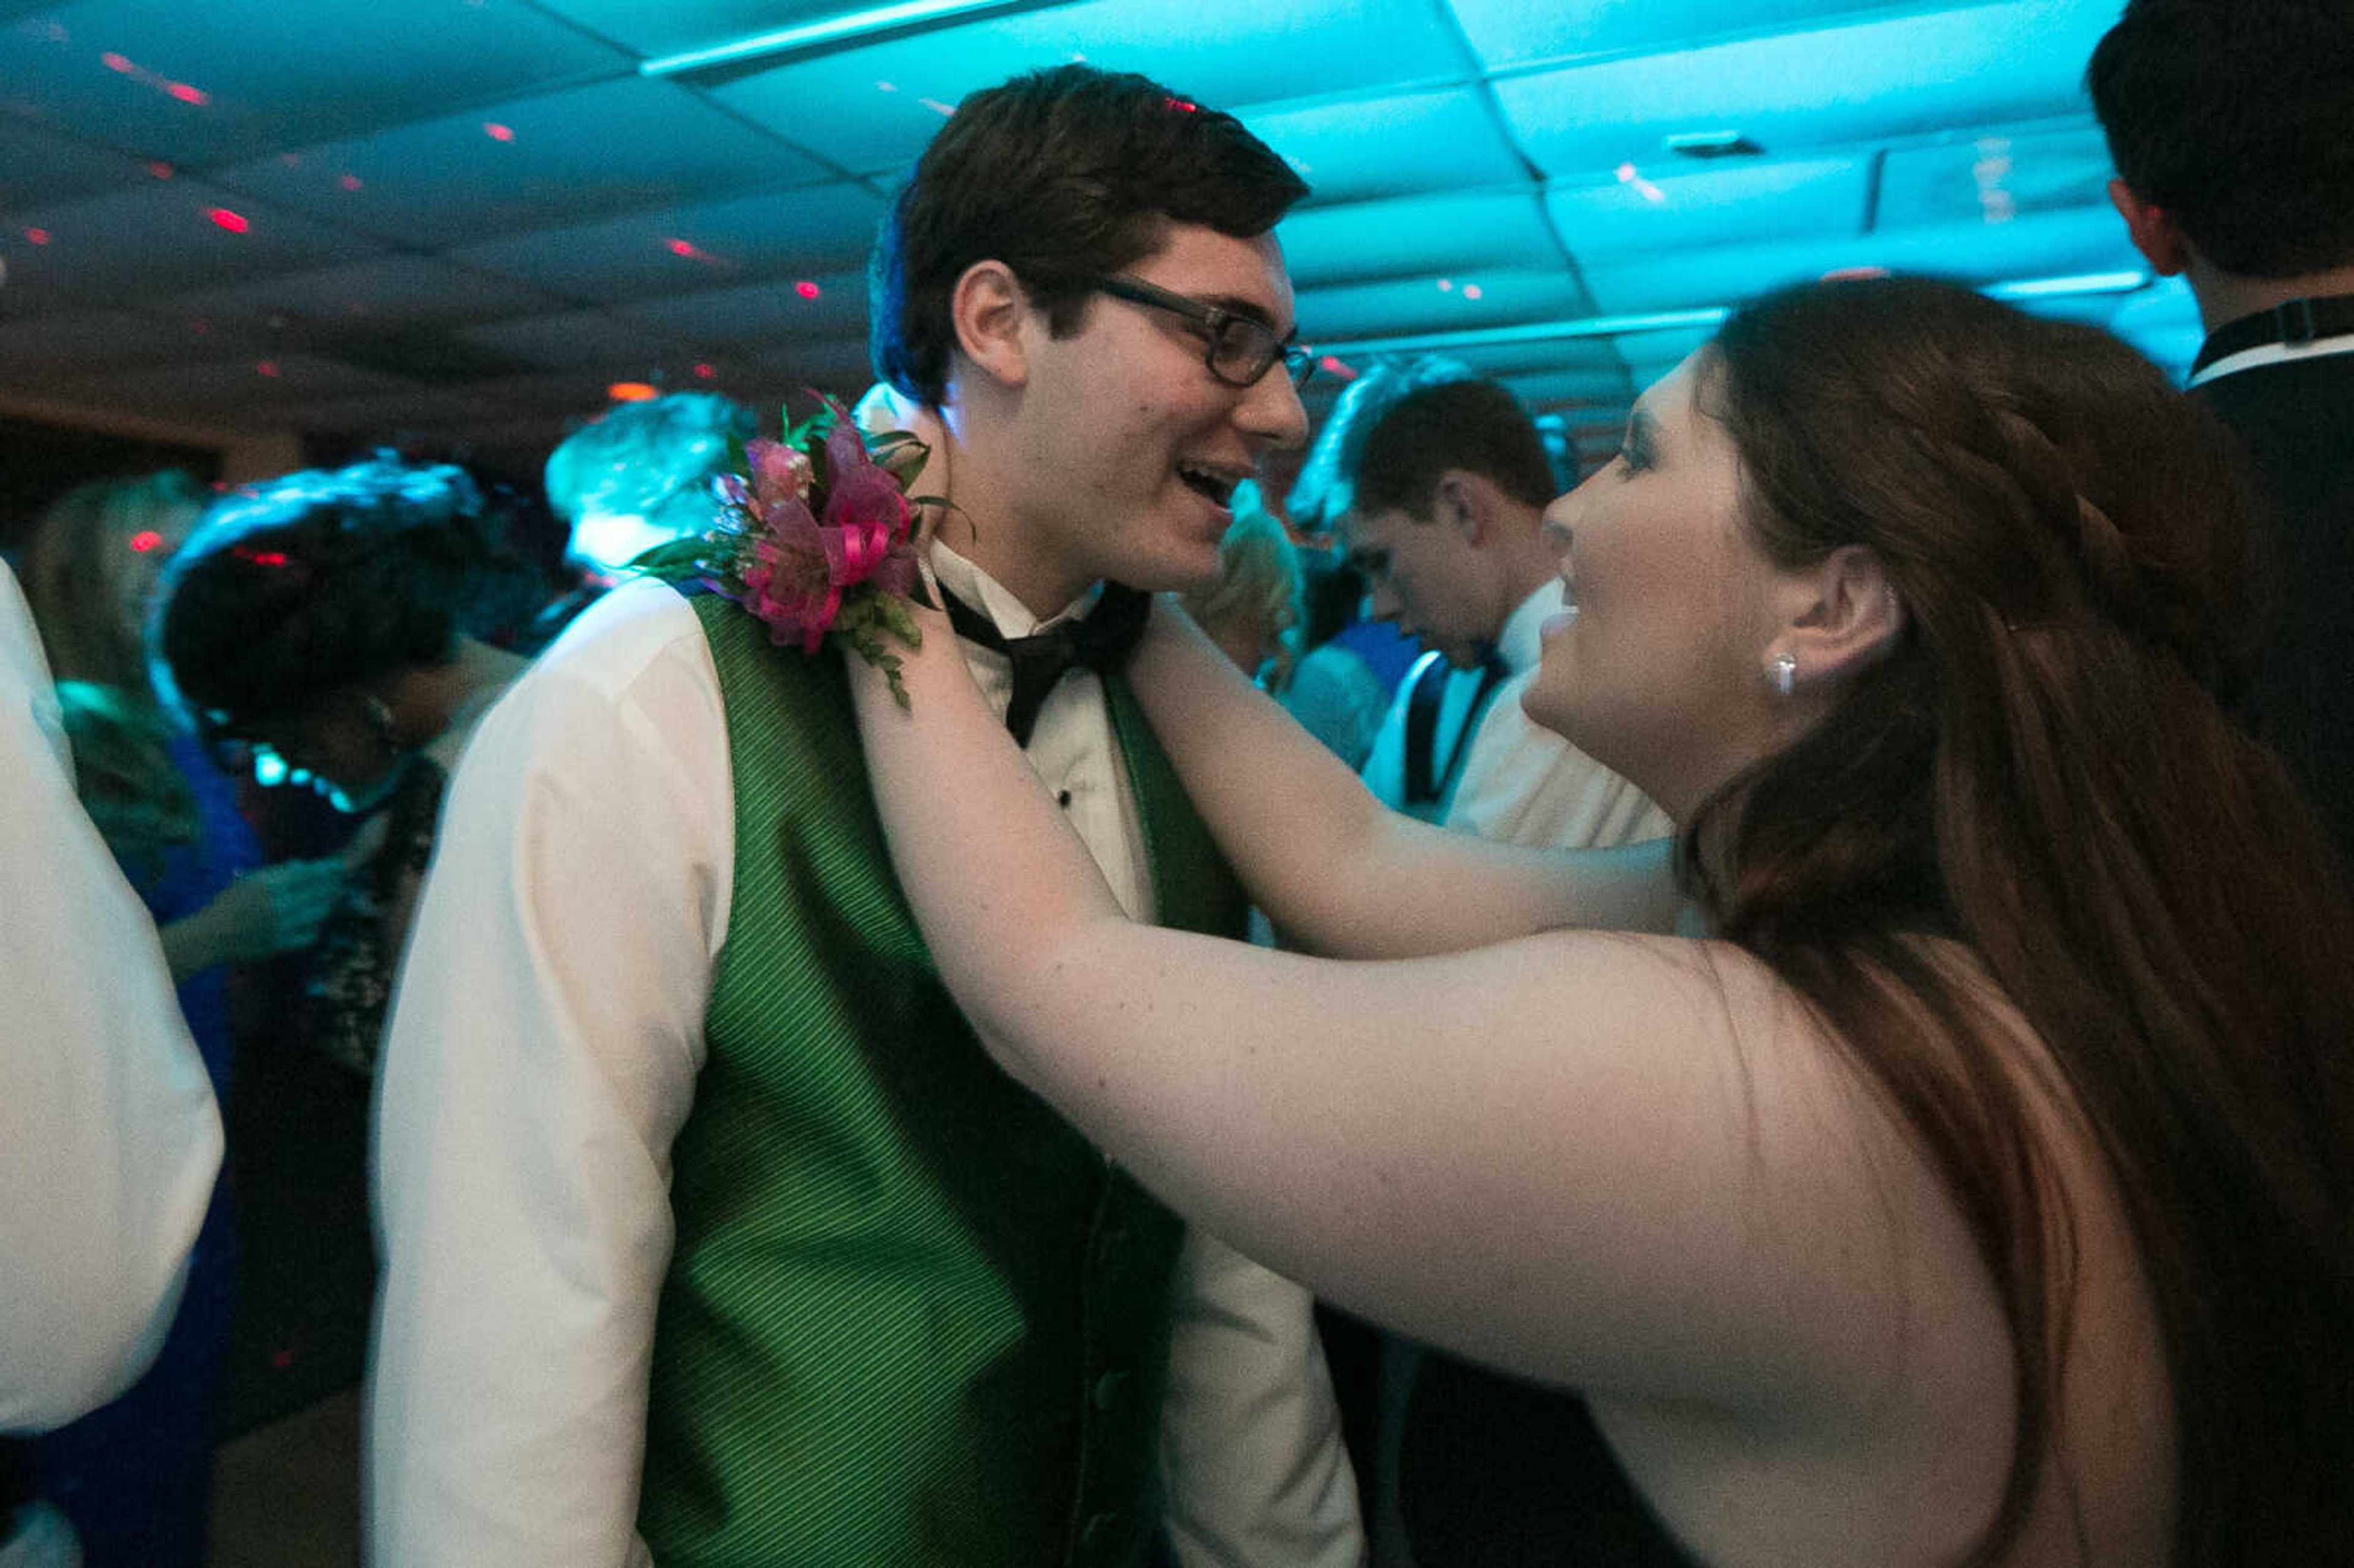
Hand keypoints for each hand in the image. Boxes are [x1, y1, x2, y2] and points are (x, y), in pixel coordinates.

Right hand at [216, 858, 349, 957]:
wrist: (212, 936)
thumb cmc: (228, 905)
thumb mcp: (249, 881)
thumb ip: (277, 873)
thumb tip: (303, 866)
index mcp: (269, 885)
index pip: (308, 874)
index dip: (327, 869)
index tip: (338, 866)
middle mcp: (279, 904)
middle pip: (318, 892)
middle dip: (333, 886)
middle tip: (341, 881)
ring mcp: (283, 925)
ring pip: (318, 913)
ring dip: (327, 904)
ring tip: (333, 898)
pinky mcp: (283, 944)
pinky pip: (310, 935)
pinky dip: (315, 927)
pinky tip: (316, 922)